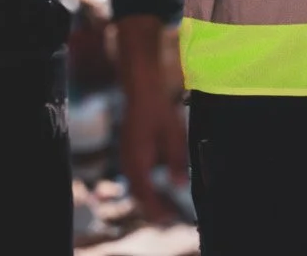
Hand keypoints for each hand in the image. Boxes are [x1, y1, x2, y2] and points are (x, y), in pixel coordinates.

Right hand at [113, 16, 189, 224]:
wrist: (141, 87)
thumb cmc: (158, 109)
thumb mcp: (174, 134)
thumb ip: (177, 160)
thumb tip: (181, 184)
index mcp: (138, 160)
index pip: (145, 193)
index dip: (156, 208)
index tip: (169, 218)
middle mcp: (128, 161)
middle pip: (138, 192)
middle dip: (152, 206)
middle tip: (169, 216)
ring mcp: (126, 155)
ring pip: (135, 184)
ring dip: (148, 196)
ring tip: (165, 204)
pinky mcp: (128, 150)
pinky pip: (135, 175)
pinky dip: (145, 184)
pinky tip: (157, 184)